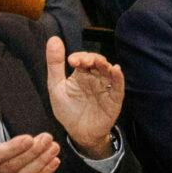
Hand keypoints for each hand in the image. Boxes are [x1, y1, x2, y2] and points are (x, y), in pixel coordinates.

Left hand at [44, 34, 124, 155]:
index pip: (83, 59)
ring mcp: (106, 88)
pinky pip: (118, 86)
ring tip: (99, 63)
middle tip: (84, 61)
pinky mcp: (114, 99)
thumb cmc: (67, 110)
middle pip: (98, 62)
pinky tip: (116, 70)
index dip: (79, 57)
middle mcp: (95, 78)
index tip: (71, 61)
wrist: (77, 134)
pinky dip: (118, 77)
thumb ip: (54, 64)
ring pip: (109, 71)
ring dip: (105, 65)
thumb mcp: (56, 86)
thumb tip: (53, 39)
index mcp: (81, 74)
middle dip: (92, 58)